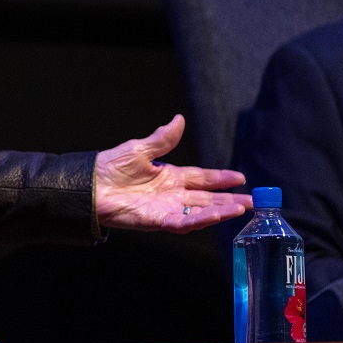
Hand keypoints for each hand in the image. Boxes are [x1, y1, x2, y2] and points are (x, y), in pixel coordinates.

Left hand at [95, 114, 250, 233]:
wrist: (88, 186)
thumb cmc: (110, 167)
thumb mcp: (140, 149)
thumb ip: (163, 139)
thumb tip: (179, 120)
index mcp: (169, 176)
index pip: (202, 178)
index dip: (221, 179)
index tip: (242, 179)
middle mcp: (171, 194)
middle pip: (207, 198)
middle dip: (230, 200)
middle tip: (254, 203)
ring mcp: (165, 208)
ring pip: (199, 212)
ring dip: (220, 211)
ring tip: (241, 208)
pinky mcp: (155, 220)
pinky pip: (181, 222)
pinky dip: (198, 220)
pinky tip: (214, 216)